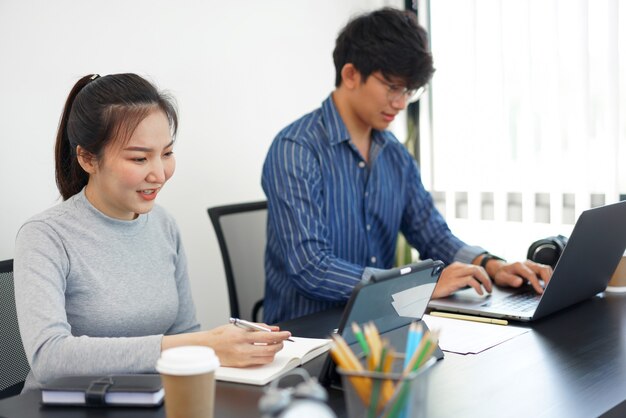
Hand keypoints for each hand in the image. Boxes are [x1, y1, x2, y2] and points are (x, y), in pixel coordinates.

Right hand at [162, 323, 291, 367]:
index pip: (267, 336)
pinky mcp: (242, 365)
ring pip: (266, 358)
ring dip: (274, 351)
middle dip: (279, 345)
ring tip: (274, 345)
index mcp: (242, 335)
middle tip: (282, 341)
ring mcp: (242, 358)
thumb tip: (274, 329)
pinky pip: (259, 362)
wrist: (206, 347)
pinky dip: (265, 356)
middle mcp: (243, 348)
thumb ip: (257, 327)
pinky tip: (265, 350)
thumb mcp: (239, 326)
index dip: (280, 335)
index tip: (287, 333)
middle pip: (269, 349)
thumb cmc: (222, 334)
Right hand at [431, 261, 491, 298]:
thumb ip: (461, 278)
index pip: (475, 267)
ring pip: (476, 271)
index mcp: (456, 266)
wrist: (426, 289)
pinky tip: (479, 292)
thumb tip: (474, 283)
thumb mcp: (451, 280)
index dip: (484, 275)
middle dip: (486, 278)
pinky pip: (471, 280)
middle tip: (489, 288)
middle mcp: (456, 267)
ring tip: (487, 290)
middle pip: (477, 268)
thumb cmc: (437, 286)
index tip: (487, 284)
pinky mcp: (454, 281)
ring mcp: (455, 273)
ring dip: (485, 281)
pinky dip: (478, 286)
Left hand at [491, 260, 552, 293]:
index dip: (536, 283)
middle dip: (548, 279)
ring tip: (552, 289)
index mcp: (518, 266)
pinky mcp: (535, 268)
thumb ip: (510, 279)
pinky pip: (545, 271)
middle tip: (551, 290)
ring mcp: (532, 265)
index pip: (530, 274)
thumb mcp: (501, 278)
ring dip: (551, 277)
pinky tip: (550, 285)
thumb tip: (519, 282)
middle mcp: (527, 264)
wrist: (501, 269)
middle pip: (542, 269)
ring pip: (546, 269)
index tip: (540, 292)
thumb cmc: (502, 274)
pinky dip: (549, 277)